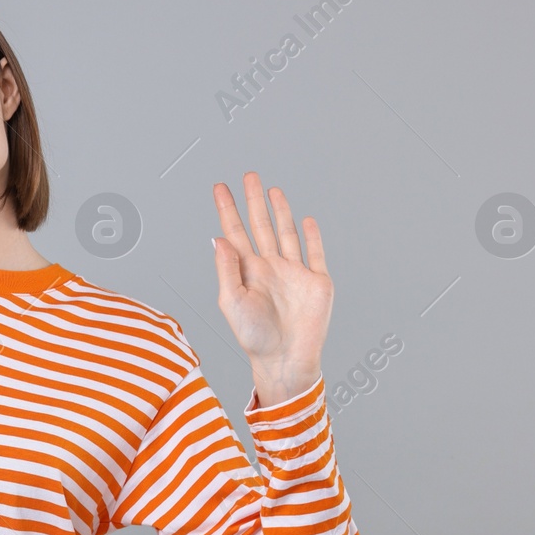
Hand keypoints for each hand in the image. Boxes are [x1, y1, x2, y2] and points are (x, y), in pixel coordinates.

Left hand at [211, 172, 332, 405]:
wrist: (285, 358)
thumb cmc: (254, 337)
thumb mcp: (232, 301)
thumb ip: (226, 268)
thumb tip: (218, 238)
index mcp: (247, 271)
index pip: (235, 232)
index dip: (227, 210)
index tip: (220, 188)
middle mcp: (269, 267)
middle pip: (260, 225)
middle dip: (253, 200)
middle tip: (248, 176)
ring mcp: (293, 273)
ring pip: (286, 233)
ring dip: (280, 211)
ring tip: (273, 190)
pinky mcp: (316, 281)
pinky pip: (314, 253)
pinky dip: (311, 236)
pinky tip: (305, 220)